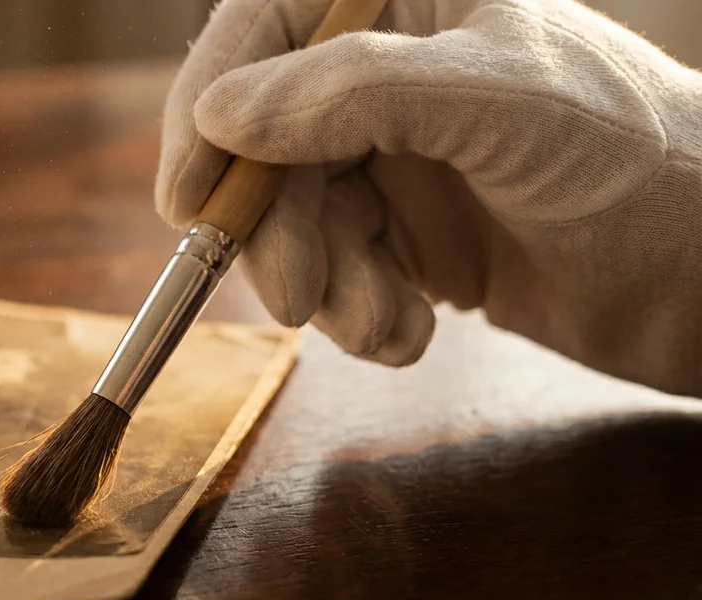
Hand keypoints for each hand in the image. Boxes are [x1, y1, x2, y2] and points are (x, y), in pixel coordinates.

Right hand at [157, 0, 701, 393]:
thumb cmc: (643, 167)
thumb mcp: (503, 106)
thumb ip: (359, 92)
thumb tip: (223, 112)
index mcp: (413, 1)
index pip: (268, 28)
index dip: (208, 108)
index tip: (187, 198)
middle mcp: (392, 72)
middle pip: (265, 142)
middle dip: (279, 230)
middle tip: (300, 299)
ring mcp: (398, 156)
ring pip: (296, 220)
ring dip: (329, 288)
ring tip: (387, 329)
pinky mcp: (408, 234)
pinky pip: (335, 273)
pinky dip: (361, 317)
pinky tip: (416, 336)